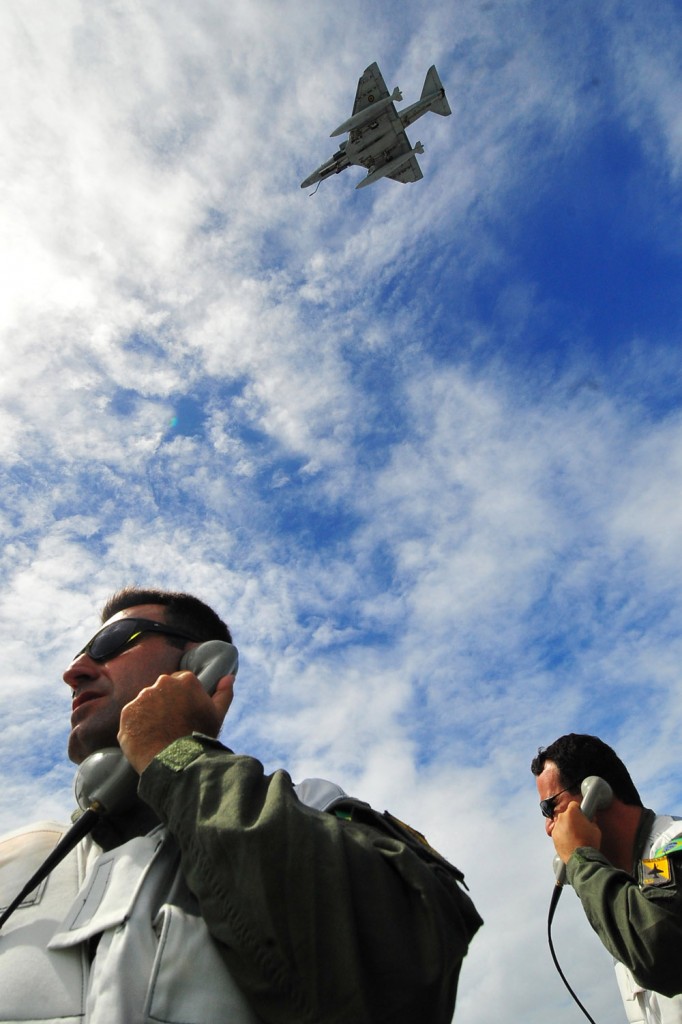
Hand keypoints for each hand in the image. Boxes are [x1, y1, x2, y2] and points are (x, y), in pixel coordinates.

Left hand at [118, 671, 234, 773]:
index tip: (185, 713)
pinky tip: (147, 739)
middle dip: (165, 703)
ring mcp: (142, 697)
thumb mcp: (217, 714)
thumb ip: (223, 693)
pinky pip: (132, 718)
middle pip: (162, 690)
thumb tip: (228, 677)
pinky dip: (137, 727)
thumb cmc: (199, 737)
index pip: (181, 682)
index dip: (183, 699)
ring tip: (159, 734)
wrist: (175, 761)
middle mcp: (161, 683)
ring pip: (146, 703)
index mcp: (185, 680)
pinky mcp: (127, 713)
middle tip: (172, 725)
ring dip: (150, 714)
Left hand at [552, 801, 602, 862]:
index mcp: (571, 813)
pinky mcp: (553, 837)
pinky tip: (570, 842)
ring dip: (566, 827)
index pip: (573, 804)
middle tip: (580, 827)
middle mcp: (561, 818)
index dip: (579, 809)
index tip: (582, 814)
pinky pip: (558, 833)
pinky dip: (563, 836)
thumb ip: (591, 821)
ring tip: (575, 836)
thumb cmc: (589, 842)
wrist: (581, 858)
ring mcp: (556, 828)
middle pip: (566, 814)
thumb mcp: (595, 829)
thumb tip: (590, 819)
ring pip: (561, 824)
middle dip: (572, 819)